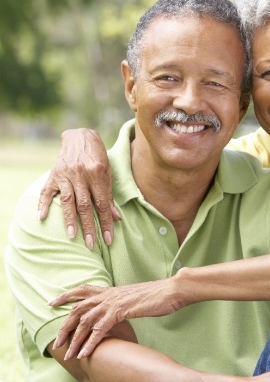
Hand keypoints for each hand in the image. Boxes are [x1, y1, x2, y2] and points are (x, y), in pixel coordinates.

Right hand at [38, 128, 119, 248]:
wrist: (80, 136)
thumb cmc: (98, 156)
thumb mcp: (108, 173)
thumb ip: (109, 195)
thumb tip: (115, 218)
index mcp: (97, 174)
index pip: (103, 203)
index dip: (106, 222)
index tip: (108, 239)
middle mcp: (81, 174)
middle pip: (85, 205)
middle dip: (89, 226)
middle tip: (91, 244)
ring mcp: (66, 174)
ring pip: (68, 200)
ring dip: (70, 219)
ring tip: (72, 236)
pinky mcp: (53, 174)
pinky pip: (47, 191)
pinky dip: (43, 204)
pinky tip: (42, 217)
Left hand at [50, 279, 185, 358]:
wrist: (173, 290)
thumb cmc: (160, 295)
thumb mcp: (137, 298)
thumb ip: (124, 303)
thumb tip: (120, 311)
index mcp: (113, 290)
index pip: (84, 290)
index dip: (66, 295)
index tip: (52, 302)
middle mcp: (110, 294)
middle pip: (78, 308)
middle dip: (65, 326)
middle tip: (57, 342)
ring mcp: (114, 301)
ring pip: (86, 320)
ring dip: (76, 339)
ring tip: (69, 354)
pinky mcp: (121, 310)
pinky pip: (100, 329)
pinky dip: (90, 342)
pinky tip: (86, 353)